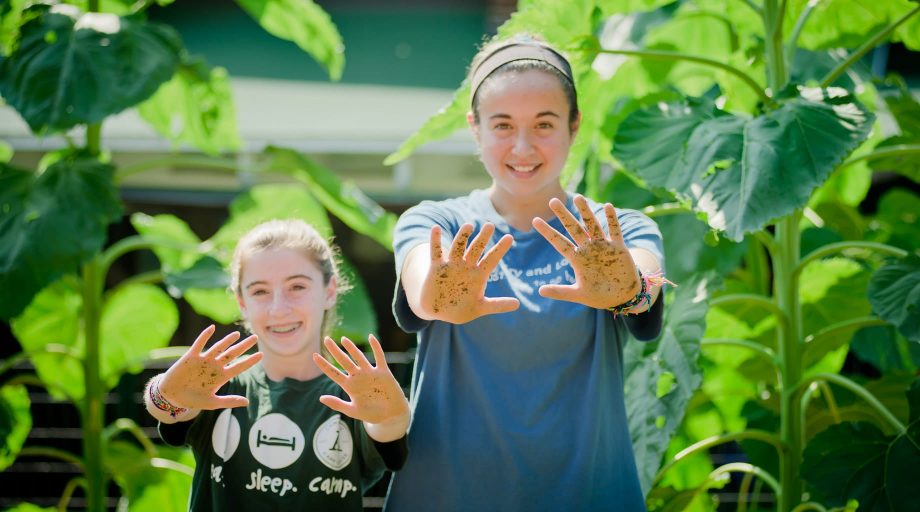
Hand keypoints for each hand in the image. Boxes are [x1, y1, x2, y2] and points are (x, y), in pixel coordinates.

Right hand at [158, 325, 262, 409]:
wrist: (172, 396)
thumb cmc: (193, 400)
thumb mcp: (212, 403)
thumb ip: (229, 401)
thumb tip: (247, 402)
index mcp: (221, 376)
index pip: (239, 367)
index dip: (250, 361)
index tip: (261, 355)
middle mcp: (215, 366)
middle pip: (232, 354)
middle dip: (243, 346)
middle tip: (255, 338)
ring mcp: (204, 360)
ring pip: (218, 348)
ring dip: (227, 341)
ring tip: (237, 334)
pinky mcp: (191, 357)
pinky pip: (199, 344)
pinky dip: (205, 336)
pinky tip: (212, 328)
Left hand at [313, 335, 409, 426]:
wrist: (391, 415)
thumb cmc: (372, 414)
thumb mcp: (352, 410)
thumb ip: (337, 404)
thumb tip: (320, 398)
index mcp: (350, 386)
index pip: (334, 373)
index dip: (324, 365)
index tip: (314, 355)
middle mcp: (358, 377)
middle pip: (344, 361)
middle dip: (335, 350)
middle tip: (326, 339)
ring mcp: (370, 373)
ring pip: (359, 357)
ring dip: (351, 348)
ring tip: (343, 339)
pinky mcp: (383, 372)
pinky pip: (379, 357)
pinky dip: (376, 347)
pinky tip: (371, 337)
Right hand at [419, 223, 518, 323]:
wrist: (439, 312)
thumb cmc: (460, 309)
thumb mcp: (480, 307)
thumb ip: (497, 305)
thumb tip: (518, 304)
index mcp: (478, 275)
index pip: (492, 259)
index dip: (500, 249)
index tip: (510, 237)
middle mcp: (466, 267)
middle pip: (476, 249)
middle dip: (483, 238)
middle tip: (490, 225)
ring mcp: (451, 266)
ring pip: (458, 247)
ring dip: (462, 237)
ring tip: (469, 225)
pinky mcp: (436, 268)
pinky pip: (436, 252)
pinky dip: (435, 241)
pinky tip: (436, 229)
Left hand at [532, 194, 640, 309]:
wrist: (622, 297)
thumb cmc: (599, 296)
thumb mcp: (578, 294)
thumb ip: (560, 292)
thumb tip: (539, 291)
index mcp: (577, 259)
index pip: (559, 242)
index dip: (548, 232)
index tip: (535, 220)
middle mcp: (588, 249)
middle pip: (573, 228)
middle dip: (564, 215)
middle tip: (553, 200)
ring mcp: (603, 246)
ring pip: (592, 225)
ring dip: (585, 212)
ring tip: (578, 197)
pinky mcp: (619, 248)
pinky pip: (615, 230)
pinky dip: (612, 219)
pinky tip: (608, 206)